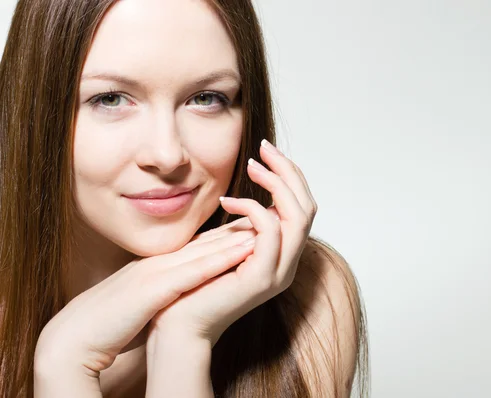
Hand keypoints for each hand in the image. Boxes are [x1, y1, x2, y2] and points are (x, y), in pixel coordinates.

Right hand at [33, 228, 256, 381]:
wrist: (79, 333)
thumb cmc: (116, 317)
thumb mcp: (150, 292)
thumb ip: (172, 280)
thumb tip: (196, 277)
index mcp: (167, 262)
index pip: (209, 241)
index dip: (241, 228)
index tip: (268, 221)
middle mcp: (166, 260)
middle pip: (213, 236)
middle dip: (248, 221)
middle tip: (279, 209)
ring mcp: (160, 270)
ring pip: (208, 246)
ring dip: (241, 232)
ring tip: (273, 218)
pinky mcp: (154, 289)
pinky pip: (192, 270)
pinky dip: (219, 258)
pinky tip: (244, 249)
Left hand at [148, 139, 317, 345]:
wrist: (179, 324)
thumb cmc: (197, 284)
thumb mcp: (225, 243)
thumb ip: (243, 224)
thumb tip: (250, 195)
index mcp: (282, 254)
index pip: (302, 207)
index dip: (289, 175)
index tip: (266, 152)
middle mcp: (287, 263)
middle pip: (307, 206)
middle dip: (288, 171)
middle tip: (264, 149)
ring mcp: (278, 272)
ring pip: (298, 216)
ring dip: (276, 183)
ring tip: (252, 167)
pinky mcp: (261, 278)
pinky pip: (270, 231)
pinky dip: (253, 208)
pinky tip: (228, 201)